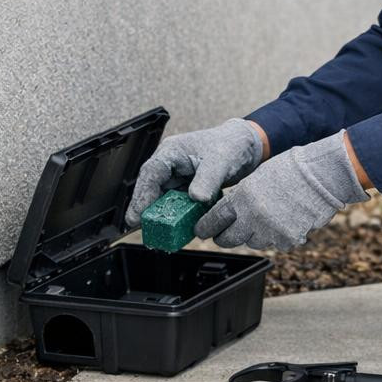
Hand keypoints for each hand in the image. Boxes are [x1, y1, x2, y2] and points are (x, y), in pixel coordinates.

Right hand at [124, 118, 263, 225]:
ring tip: (158, 235)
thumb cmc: (229, 145)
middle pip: (150, 189)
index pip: (150, 173)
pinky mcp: (185, 188)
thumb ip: (207, 179)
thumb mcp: (220, 161)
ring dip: (160, 216)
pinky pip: (176, 205)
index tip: (136, 216)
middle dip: (145, 210)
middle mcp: (169, 165)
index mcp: (171, 151)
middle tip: (143, 231)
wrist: (244, 147)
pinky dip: (176, 217)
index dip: (141, 196)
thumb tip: (196, 198)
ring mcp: (176, 177)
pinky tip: (176, 231)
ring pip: (161, 199)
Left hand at [193, 132, 368, 249]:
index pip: (214, 220)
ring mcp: (270, 231)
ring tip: (261, 221)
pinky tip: (281, 222)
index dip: (205, 228)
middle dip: (224, 237)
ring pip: (251, 242)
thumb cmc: (290, 170)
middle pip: (228, 239)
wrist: (321, 175)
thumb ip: (240, 198)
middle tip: (223, 234)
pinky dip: (275, 237)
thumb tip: (228, 214)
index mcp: (242, 198)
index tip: (202, 230)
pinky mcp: (287, 240)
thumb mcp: (256, 178)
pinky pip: (274, 244)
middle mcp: (253, 217)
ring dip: (252, 235)